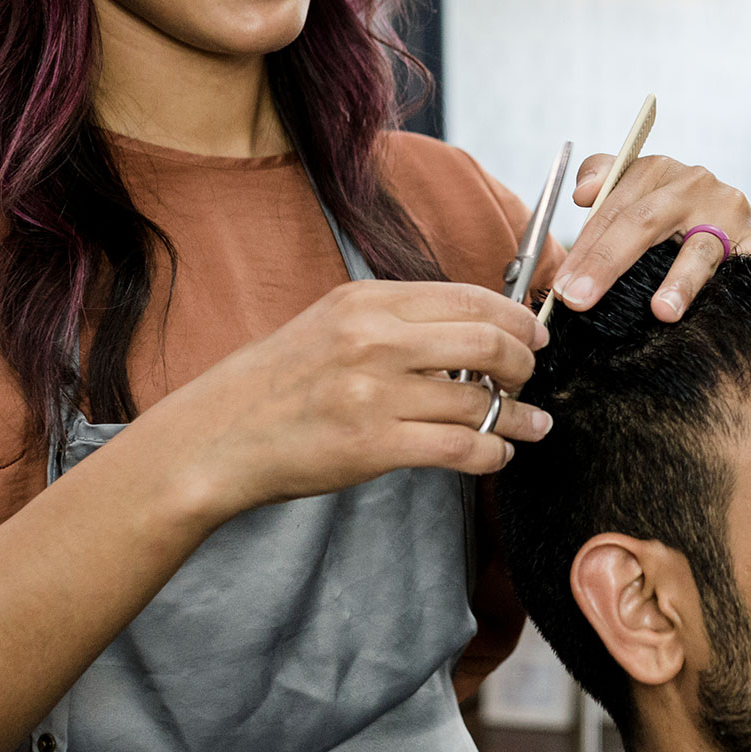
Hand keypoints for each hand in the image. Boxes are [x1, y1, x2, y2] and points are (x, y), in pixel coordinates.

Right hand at [148, 281, 552, 520]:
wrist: (216, 438)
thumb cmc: (275, 384)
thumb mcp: (330, 324)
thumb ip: (394, 320)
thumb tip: (472, 327)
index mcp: (366, 301)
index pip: (469, 297)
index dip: (516, 318)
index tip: (534, 335)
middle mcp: (374, 340)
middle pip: (487, 341)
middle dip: (524, 363)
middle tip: (531, 378)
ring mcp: (374, 393)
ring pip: (478, 400)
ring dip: (517, 416)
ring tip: (530, 424)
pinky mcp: (374, 446)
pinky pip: (460, 448)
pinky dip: (492, 453)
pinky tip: (498, 454)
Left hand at [548, 154, 750, 322]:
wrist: (721, 215)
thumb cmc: (664, 214)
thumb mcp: (631, 189)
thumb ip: (603, 179)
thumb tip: (583, 194)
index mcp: (655, 171)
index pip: (612, 210)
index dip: (584, 250)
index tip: (564, 288)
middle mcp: (692, 184)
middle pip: (644, 224)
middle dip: (609, 264)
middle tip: (580, 299)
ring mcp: (728, 210)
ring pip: (700, 248)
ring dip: (682, 281)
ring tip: (663, 311)